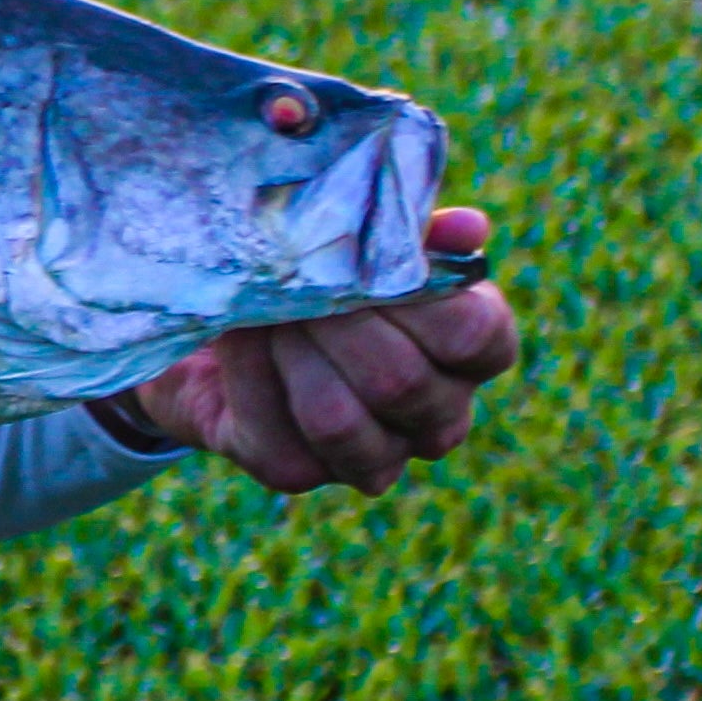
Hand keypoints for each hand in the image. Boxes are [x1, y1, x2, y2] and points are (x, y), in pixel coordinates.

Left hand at [119, 205, 517, 498]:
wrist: (225, 314)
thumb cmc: (316, 268)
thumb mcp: (365, 238)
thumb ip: (413, 232)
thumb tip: (467, 229)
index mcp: (472, 351)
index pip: (476, 337)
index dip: (419, 300)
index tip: (367, 261)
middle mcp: (437, 416)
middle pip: (401, 382)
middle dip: (337, 322)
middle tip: (295, 276)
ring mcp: (376, 454)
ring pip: (338, 420)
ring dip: (292, 353)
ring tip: (270, 310)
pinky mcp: (301, 471)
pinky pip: (276, 431)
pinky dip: (248, 375)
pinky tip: (239, 339)